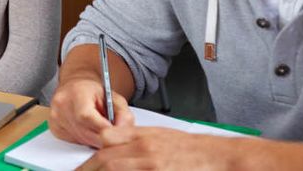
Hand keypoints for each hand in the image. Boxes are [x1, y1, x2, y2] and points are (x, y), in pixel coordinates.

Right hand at [49, 77, 133, 147]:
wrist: (76, 86)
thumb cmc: (93, 91)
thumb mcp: (113, 96)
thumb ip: (123, 113)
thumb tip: (125, 130)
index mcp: (75, 92)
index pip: (87, 117)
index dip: (104, 130)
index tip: (118, 135)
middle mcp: (61, 105)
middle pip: (85, 132)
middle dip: (103, 138)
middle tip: (114, 136)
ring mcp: (56, 118)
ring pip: (81, 140)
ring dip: (95, 140)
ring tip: (101, 128)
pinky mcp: (55, 129)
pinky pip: (75, 142)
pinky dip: (86, 140)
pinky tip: (90, 130)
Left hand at [78, 128, 232, 170]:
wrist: (219, 157)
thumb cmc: (191, 149)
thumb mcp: (159, 136)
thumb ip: (135, 140)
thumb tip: (109, 146)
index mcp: (142, 137)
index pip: (106, 142)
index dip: (91, 157)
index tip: (83, 168)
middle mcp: (144, 151)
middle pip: (106, 161)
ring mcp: (152, 166)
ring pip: (115, 169)